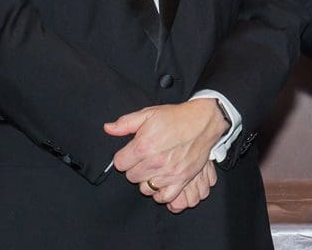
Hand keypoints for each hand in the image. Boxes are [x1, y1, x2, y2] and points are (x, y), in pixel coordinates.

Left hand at [105, 98, 228, 204]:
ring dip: (147, 180)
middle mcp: (155, 162)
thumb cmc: (176, 117)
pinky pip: (164, 196)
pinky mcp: (182, 179)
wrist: (203, 121)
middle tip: (145, 158)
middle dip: (135, 168)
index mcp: (143, 146)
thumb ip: (125, 123)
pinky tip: (162, 181)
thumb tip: (107, 129)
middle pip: (131, 176)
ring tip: (154, 169)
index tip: (132, 152)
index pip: (119, 163)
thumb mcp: (149, 113)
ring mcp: (169, 173)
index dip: (124, 157)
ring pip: (145, 188)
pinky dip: (161, 192)